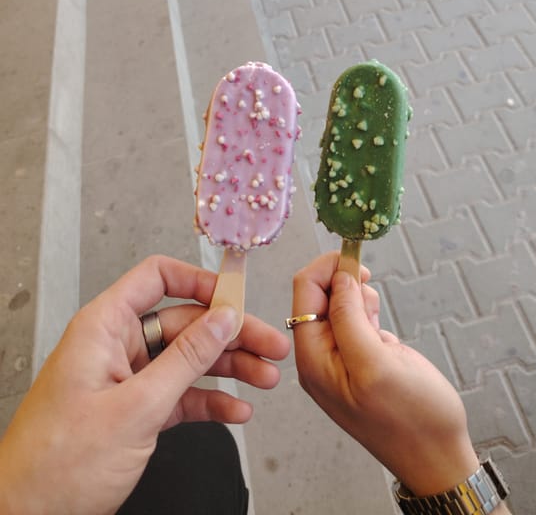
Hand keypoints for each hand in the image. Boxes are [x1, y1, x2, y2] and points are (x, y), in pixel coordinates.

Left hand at [0, 255, 289, 514]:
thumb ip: (185, 360)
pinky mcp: (134, 411)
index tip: (236, 296)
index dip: (200, 282)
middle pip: (185, 323)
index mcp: (104, 327)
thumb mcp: (136, 407)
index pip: (157, 279)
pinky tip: (236, 409)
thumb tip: (222, 319)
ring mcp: (127, 379)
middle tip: (269, 345)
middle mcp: (116, 347)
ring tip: (265, 376)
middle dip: (230, 335)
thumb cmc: (56, 466)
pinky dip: (209, 401)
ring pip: (188, 360)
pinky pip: (180, 394)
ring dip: (229, 369)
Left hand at [292, 252, 478, 496]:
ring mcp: (341, 358)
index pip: (305, 292)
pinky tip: (387, 340)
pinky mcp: (361, 359)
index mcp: (313, 358)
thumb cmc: (412, 419)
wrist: (439, 456)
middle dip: (347, 287)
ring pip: (341, 305)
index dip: (328, 269)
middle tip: (374, 305)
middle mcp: (320, 356)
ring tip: (382, 331)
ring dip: (362, 303)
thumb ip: (350, 318)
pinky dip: (372, 317)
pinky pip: (358, 321)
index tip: (357, 262)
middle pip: (320, 295)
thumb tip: (339, 278)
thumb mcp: (377, 364)